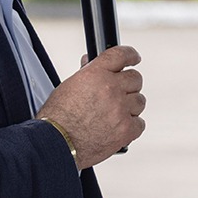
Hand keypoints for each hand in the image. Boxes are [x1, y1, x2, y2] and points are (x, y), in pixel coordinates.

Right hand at [38, 45, 144, 168]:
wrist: (57, 143)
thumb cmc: (57, 118)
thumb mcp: (68, 87)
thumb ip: (86, 74)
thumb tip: (91, 64)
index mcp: (96, 75)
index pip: (120, 55)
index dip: (130, 55)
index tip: (134, 57)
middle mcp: (111, 89)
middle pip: (135, 79)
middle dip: (129, 84)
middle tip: (121, 92)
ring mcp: (121, 110)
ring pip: (139, 101)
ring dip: (130, 106)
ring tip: (115, 113)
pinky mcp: (126, 130)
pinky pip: (140, 123)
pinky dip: (132, 125)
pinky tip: (119, 126)